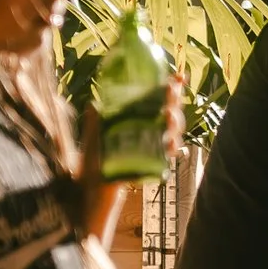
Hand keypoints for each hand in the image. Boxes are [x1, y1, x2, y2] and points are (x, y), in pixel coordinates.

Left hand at [79, 71, 184, 189]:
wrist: (90, 192)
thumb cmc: (91, 164)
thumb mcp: (93, 137)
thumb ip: (95, 121)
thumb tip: (93, 102)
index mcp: (135, 119)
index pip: (156, 99)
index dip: (170, 87)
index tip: (177, 77)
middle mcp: (147, 130)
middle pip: (170, 111)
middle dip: (174, 101)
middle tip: (170, 93)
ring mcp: (152, 146)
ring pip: (173, 129)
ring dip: (176, 121)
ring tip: (168, 117)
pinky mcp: (154, 163)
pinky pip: (169, 152)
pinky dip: (172, 147)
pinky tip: (171, 145)